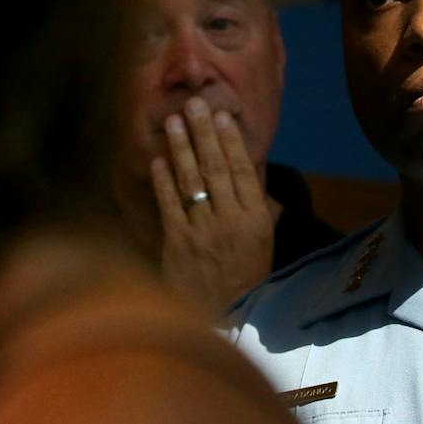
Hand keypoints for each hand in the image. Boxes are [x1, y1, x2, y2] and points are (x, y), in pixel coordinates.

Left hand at [151, 96, 282, 317]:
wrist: (222, 318)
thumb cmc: (244, 280)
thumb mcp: (264, 246)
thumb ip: (261, 212)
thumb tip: (260, 184)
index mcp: (256, 221)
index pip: (244, 171)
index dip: (231, 141)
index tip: (221, 116)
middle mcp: (231, 221)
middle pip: (217, 169)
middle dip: (203, 134)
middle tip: (193, 104)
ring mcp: (203, 232)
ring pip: (192, 181)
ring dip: (181, 148)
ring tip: (173, 121)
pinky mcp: (178, 243)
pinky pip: (170, 204)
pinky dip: (163, 180)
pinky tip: (158, 159)